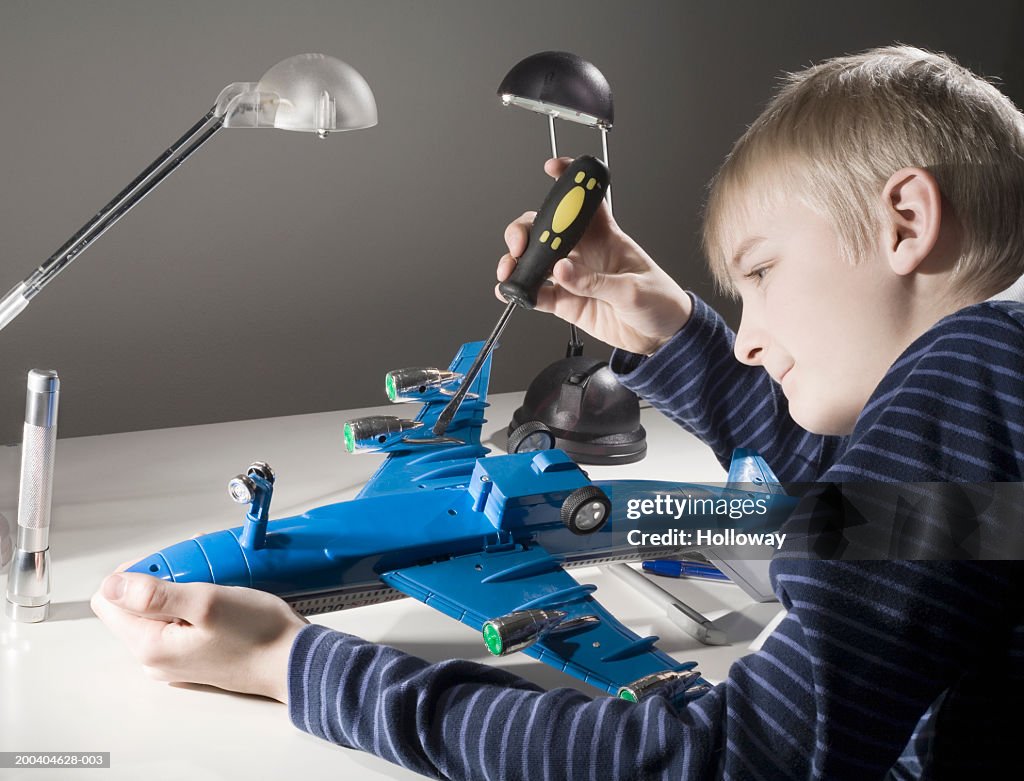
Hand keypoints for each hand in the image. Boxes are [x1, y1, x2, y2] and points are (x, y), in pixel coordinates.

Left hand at [91, 571, 307, 702]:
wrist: (295, 661)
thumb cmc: (259, 635)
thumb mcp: (206, 602)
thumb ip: (154, 594)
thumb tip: (111, 585)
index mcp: (150, 645)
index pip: (109, 599)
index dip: (136, 573)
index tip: (171, 567)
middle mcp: (155, 657)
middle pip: (135, 603)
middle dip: (162, 579)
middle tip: (199, 574)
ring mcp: (175, 658)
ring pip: (159, 610)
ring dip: (182, 589)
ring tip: (215, 585)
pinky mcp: (194, 655)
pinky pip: (179, 621)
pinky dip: (195, 604)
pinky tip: (221, 599)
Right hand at [497, 157, 692, 355]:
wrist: (661, 337)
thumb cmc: (660, 302)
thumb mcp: (634, 289)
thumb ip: (596, 282)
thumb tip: (562, 270)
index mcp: (607, 237)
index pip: (586, 201)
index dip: (570, 180)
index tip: (553, 169)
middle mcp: (585, 253)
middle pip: (547, 229)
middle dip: (526, 230)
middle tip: (521, 244)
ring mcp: (573, 277)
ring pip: (536, 260)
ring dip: (518, 261)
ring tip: (512, 271)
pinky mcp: (567, 302)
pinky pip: (539, 293)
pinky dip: (521, 291)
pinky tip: (513, 291)